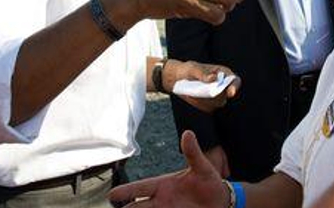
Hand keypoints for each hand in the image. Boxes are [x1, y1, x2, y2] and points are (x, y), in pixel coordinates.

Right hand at [108, 131, 226, 207]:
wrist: (222, 201)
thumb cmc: (210, 183)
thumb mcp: (203, 167)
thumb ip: (193, 153)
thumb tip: (188, 133)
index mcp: (164, 185)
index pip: (140, 188)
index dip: (126, 191)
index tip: (111, 195)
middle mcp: (161, 200)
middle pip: (136, 207)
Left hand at [166, 60, 240, 113]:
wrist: (179, 79)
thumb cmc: (189, 70)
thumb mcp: (193, 69)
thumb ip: (203, 73)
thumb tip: (213, 78)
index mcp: (224, 73)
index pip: (235, 81)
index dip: (235, 86)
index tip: (230, 93)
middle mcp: (223, 86)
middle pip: (226, 95)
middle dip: (216, 95)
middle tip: (201, 89)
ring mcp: (217, 97)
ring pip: (217, 103)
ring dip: (205, 99)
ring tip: (191, 90)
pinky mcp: (209, 105)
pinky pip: (208, 107)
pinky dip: (199, 102)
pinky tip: (191, 95)